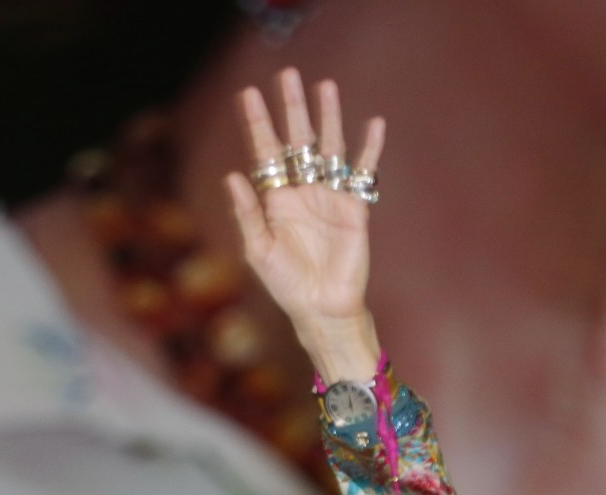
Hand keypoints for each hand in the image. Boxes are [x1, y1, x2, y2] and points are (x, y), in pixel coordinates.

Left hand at [226, 68, 383, 382]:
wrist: (322, 310)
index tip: (247, 95)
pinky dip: (369, 149)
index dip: (257, 124)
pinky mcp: (355, 208)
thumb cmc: (286, 287)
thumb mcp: (259, 251)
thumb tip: (232, 176)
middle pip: (297, 141)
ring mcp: (329, 197)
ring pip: (329, 147)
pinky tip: (373, 124)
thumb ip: (247, 214)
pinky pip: (363, 173)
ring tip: (324, 86)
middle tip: (287, 75)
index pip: (265, 153)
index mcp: (276, 201)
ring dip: (327, 117)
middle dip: (291, 109)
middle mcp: (303, 192)